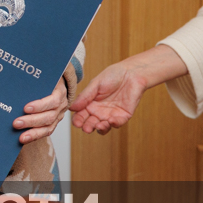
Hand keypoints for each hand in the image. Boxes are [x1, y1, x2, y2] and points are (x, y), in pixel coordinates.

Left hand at [13, 79, 67, 143]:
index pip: (52, 101)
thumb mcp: (42, 76)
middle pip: (48, 117)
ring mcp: (58, 115)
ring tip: (20, 137)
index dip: (39, 106)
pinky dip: (34, 136)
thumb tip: (15, 80)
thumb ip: (32, 79)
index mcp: (59, 92)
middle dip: (31, 121)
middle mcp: (61, 105)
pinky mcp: (53, 123)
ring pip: (48, 127)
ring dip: (33, 133)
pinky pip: (46, 132)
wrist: (56, 83)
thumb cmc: (45, 79)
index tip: (25, 108)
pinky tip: (24, 139)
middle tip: (16, 123)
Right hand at [70, 45, 187, 133]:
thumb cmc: (112, 76)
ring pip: (104, 126)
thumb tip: (71, 108)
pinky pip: (118, 123)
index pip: (81, 115)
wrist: (131, 73)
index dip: (78, 120)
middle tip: (86, 128)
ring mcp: (111, 114)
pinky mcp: (123, 116)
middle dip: (88, 127)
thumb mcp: (95, 84)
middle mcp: (99, 111)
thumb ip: (84, 96)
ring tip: (98, 126)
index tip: (77, 123)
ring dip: (100, 128)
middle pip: (91, 123)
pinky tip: (110, 121)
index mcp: (90, 104)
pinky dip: (114, 124)